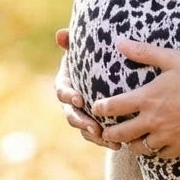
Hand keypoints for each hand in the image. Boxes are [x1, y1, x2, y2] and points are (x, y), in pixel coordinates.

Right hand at [53, 28, 113, 148]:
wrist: (112, 70)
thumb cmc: (96, 54)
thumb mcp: (86, 48)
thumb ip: (73, 42)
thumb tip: (61, 34)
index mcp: (67, 81)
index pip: (62, 90)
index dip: (68, 95)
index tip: (78, 98)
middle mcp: (72, 100)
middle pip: (71, 114)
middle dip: (81, 121)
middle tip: (93, 126)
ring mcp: (83, 113)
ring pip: (83, 128)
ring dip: (93, 135)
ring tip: (107, 139)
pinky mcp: (95, 123)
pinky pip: (97, 135)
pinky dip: (105, 140)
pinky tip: (118, 145)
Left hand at [94, 39, 179, 158]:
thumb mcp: (173, 59)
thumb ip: (144, 52)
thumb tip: (119, 41)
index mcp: (148, 98)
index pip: (113, 107)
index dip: (101, 108)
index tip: (97, 107)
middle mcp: (153, 120)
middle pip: (120, 134)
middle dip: (109, 132)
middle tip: (106, 130)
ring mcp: (166, 136)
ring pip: (138, 148)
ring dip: (131, 144)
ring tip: (129, 140)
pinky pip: (160, 155)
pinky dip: (154, 151)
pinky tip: (155, 145)